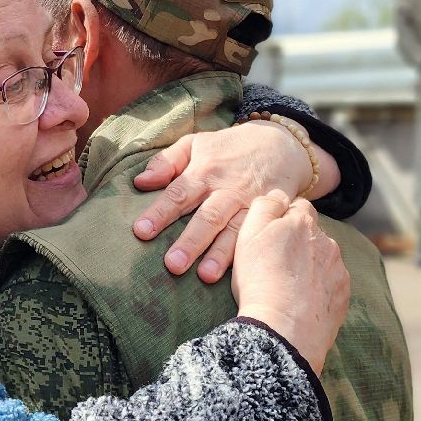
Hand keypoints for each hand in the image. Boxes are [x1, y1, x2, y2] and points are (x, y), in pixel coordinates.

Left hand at [131, 122, 312, 283]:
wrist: (281, 143)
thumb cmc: (229, 148)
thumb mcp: (196, 143)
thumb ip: (167, 161)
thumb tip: (140, 182)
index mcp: (205, 171)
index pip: (178, 194)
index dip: (160, 213)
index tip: (141, 232)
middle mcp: (227, 189)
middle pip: (207, 217)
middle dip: (191, 241)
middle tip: (172, 264)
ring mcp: (251, 204)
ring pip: (235, 230)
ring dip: (220, 254)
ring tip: (205, 276)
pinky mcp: (271, 214)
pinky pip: (259, 235)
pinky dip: (247, 253)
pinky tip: (240, 271)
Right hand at [231, 191, 349, 373]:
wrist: (283, 329)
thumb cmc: (260, 280)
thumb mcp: (249, 233)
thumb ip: (265, 205)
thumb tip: (280, 195)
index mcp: (303, 222)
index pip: (297, 206)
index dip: (283, 219)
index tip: (270, 237)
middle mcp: (326, 241)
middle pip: (312, 234)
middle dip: (299, 243)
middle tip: (275, 264)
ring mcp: (337, 269)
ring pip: (323, 259)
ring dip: (310, 266)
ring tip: (287, 286)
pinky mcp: (342, 295)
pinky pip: (330, 285)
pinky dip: (319, 290)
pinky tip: (301, 302)